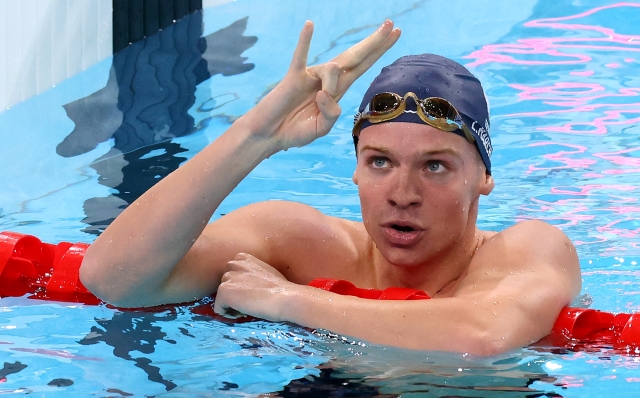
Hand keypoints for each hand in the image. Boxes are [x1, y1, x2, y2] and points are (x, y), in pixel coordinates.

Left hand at [213, 253, 299, 320]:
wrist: (286, 297)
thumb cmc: (281, 288)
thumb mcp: (264, 271)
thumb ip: (251, 273)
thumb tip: (246, 285)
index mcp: (242, 257)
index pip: (232, 275)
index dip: (241, 287)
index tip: (253, 293)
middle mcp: (232, 263)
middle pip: (225, 285)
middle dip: (234, 294)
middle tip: (251, 301)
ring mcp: (227, 277)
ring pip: (222, 297)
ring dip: (232, 304)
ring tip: (249, 307)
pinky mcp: (223, 291)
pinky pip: (218, 308)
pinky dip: (228, 314)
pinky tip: (244, 312)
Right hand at [243, 20, 400, 151]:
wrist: (270, 134)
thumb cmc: (295, 131)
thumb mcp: (321, 128)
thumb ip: (331, 114)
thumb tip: (325, 92)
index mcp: (337, 91)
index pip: (363, 66)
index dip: (379, 51)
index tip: (396, 33)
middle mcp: (327, 80)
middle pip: (356, 56)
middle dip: (375, 42)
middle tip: (392, 24)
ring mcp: (310, 76)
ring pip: (333, 69)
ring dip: (331, 84)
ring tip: (318, 100)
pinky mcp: (293, 77)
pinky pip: (301, 57)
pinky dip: (305, 42)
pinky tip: (310, 25)